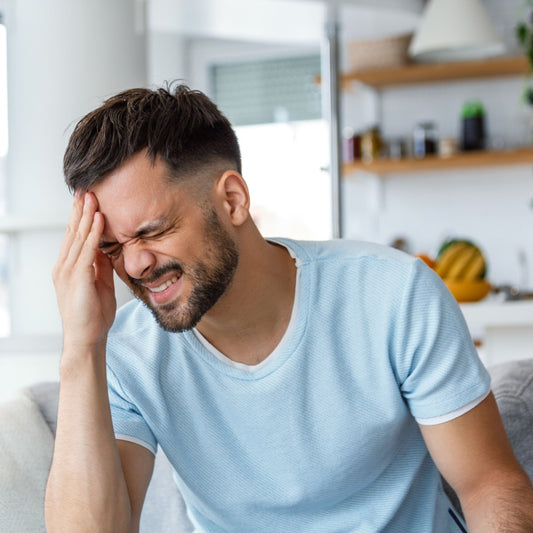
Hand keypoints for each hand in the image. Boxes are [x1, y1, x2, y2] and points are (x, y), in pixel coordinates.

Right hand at [53, 193, 116, 351]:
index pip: (74, 236)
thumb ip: (100, 265)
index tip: (87, 199)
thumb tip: (106, 249)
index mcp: (69, 268)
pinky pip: (87, 250)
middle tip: (86, 188)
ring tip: (92, 196)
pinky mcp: (76, 278)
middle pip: (72, 232)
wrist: (87, 338)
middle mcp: (64, 266)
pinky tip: (99, 219)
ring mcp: (67, 272)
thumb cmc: (94, 314)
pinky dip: (94, 233)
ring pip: (78, 237)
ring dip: (86, 215)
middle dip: (80, 209)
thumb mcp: (99, 283)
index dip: (80, 217)